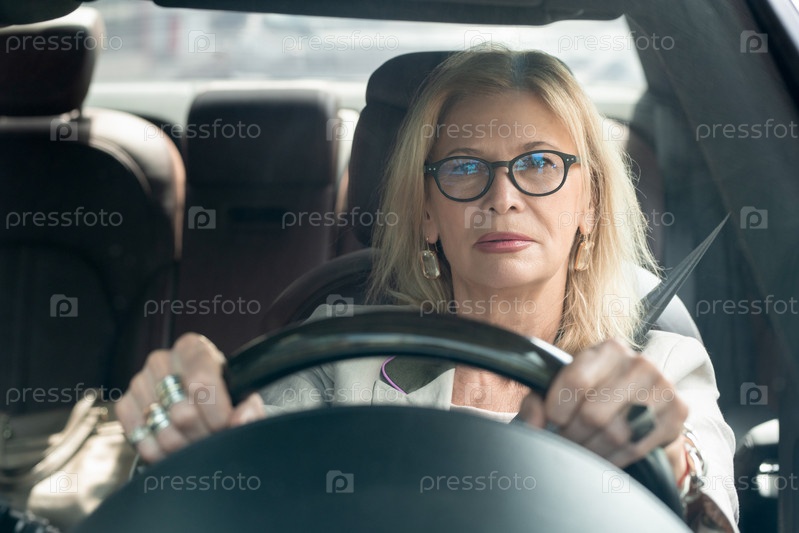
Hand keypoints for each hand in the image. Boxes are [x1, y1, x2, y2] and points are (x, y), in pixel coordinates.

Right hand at [116, 333, 265, 462]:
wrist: (196, 399)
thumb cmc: (222, 394)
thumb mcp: (241, 395)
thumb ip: (249, 408)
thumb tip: (243, 419)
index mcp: (193, 348)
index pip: (202, 382)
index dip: (217, 413)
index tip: (227, 427)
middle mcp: (162, 360)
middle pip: (182, 412)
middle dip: (203, 435)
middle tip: (213, 441)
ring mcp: (139, 382)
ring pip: (163, 431)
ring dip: (185, 448)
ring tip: (198, 445)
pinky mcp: (125, 404)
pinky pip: (141, 439)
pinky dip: (162, 453)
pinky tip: (176, 448)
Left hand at [517, 338, 687, 476]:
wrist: (644, 403)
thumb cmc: (596, 394)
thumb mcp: (564, 388)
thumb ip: (538, 400)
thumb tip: (533, 422)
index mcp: (608, 349)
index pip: (575, 381)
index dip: (556, 410)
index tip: (550, 422)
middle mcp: (639, 362)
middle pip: (593, 414)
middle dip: (572, 436)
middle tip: (565, 443)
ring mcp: (662, 387)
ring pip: (615, 434)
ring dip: (591, 451)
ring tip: (581, 451)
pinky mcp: (677, 412)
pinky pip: (637, 448)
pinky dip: (614, 459)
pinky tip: (604, 456)